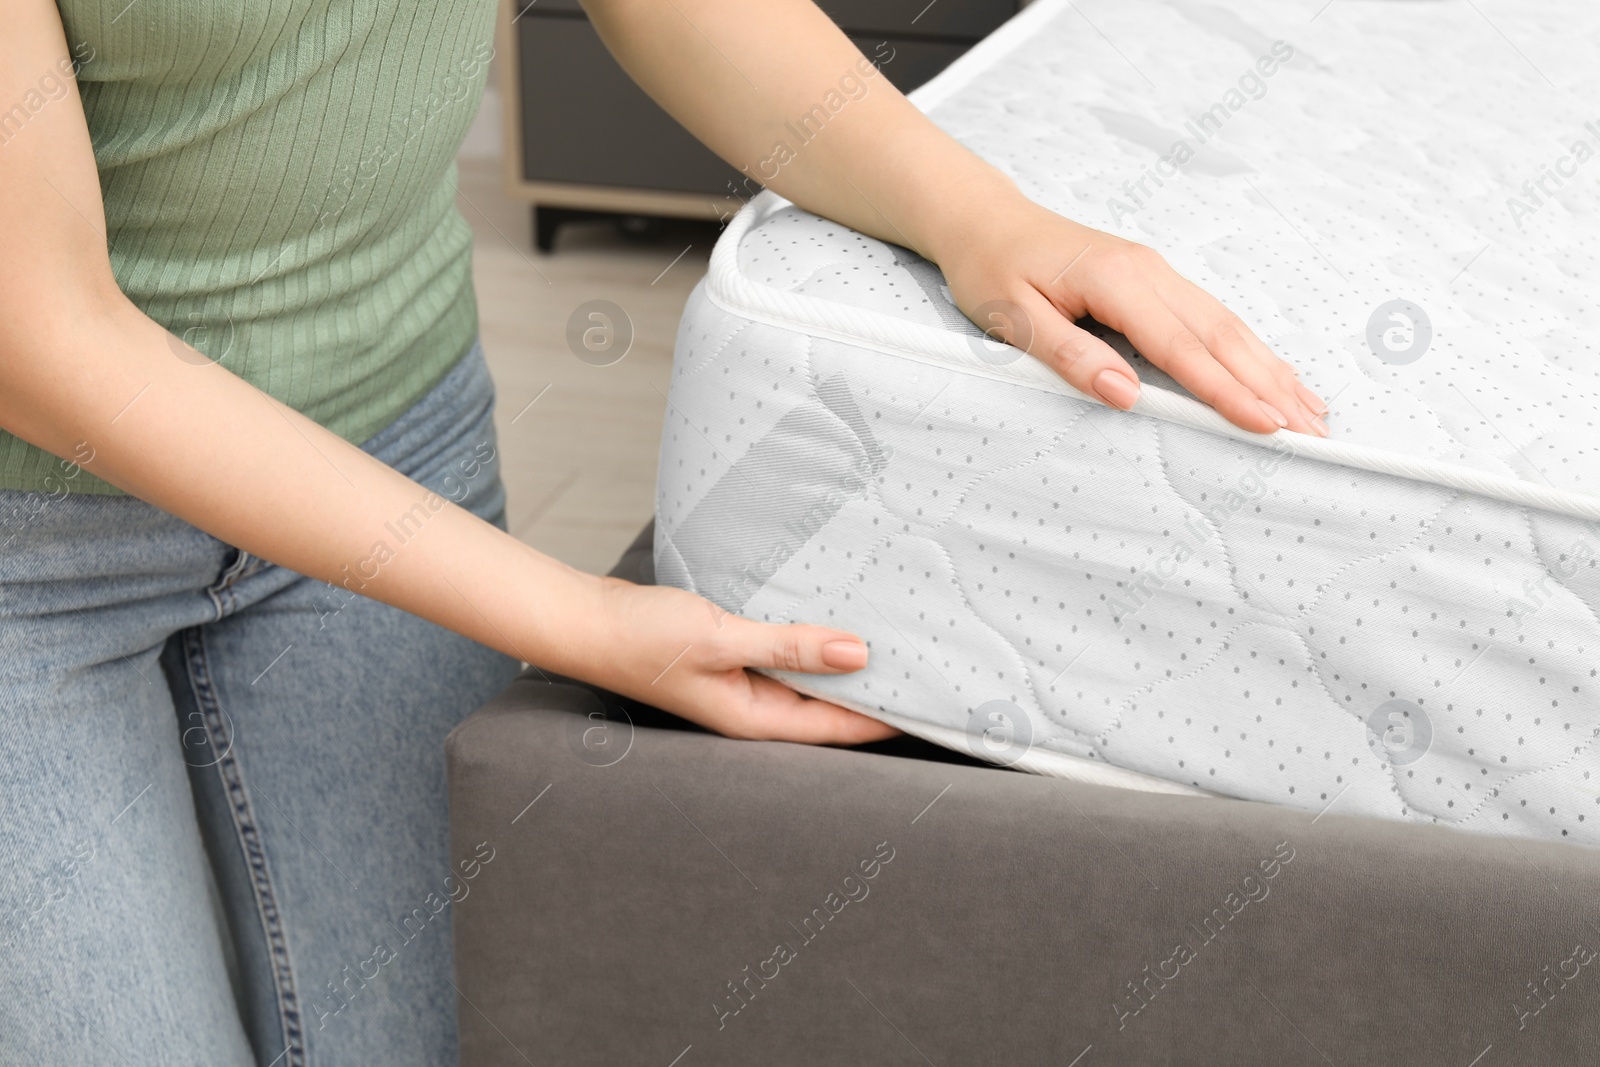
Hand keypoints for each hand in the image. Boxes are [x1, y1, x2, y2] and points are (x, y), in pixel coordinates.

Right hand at [582, 577, 899, 743]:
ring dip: (844, 664)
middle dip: (876, 693)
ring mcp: (741, 685)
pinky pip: (784, 655)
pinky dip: (811, 641)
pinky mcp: (730, 658)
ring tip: (897, 642)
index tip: (936, 704)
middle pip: (830, 709)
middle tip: (930, 669)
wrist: (586, 618)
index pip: (840, 728)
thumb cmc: (642, 638)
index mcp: (754, 720)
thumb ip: (791, 646)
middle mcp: (753, 709)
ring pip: (809, 680)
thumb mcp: (723, 639)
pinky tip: (834, 620)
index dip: (890, 718)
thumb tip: (859, 654)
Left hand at [935, 195, 1328, 436]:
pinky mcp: (1157, 280)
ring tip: (1312, 413)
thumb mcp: (1014, 318)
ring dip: (1272, 371)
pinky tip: (1272, 376)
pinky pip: (1213, 319)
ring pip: (1228, 326)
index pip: (1182, 347)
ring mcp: (1159, 272)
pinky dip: (1250, 351)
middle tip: (1313, 435)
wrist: (986, 219)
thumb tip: (1124, 395)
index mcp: (1117, 280)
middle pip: (1224, 336)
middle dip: (1271, 388)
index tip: (1266, 426)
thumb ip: (1070, 355)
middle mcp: (1150, 271)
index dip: (1227, 391)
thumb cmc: (992, 269)